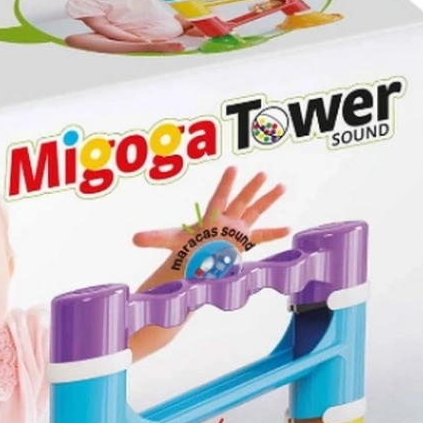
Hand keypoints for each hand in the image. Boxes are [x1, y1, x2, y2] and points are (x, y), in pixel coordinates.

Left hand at [132, 167, 287, 255]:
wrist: (193, 255)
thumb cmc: (183, 245)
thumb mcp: (170, 241)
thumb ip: (153, 237)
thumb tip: (133, 238)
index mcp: (211, 216)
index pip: (219, 198)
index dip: (226, 184)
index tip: (233, 168)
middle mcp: (226, 218)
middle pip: (240, 201)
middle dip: (250, 189)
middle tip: (262, 173)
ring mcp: (236, 228)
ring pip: (254, 211)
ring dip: (267, 200)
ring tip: (281, 186)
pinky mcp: (242, 241)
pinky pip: (261, 237)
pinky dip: (274, 234)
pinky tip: (289, 228)